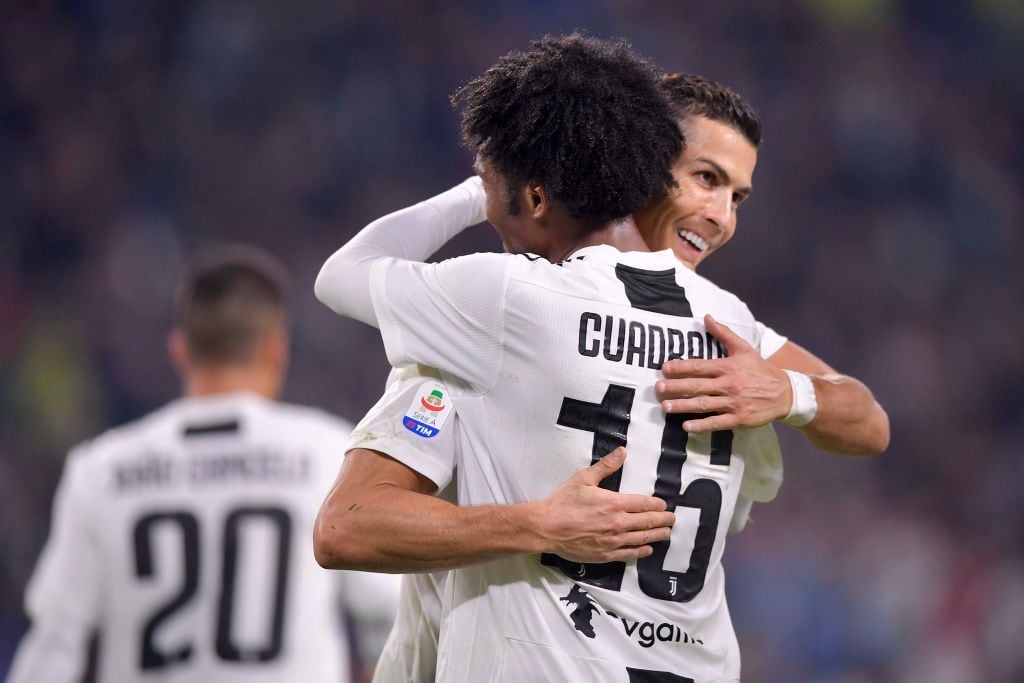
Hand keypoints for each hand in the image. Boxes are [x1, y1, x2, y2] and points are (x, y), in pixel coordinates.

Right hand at [535, 447, 674, 562]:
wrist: (547, 527)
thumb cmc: (563, 502)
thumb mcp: (584, 478)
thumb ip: (606, 465)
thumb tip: (622, 451)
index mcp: (615, 502)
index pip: (644, 503)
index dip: (657, 504)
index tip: (663, 505)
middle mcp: (618, 522)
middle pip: (648, 521)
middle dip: (663, 520)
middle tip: (672, 519)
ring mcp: (613, 540)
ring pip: (642, 538)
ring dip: (657, 535)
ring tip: (666, 533)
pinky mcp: (606, 554)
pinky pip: (629, 553)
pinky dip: (641, 551)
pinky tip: (647, 549)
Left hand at [656, 314, 791, 432]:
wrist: (785, 393)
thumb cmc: (761, 370)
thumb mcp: (744, 348)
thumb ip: (724, 334)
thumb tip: (706, 317)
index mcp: (728, 367)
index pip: (700, 366)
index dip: (681, 367)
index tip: (664, 369)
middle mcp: (729, 384)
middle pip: (698, 385)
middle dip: (676, 387)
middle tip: (657, 389)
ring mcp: (734, 403)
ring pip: (704, 404)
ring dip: (683, 406)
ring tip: (665, 407)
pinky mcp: (739, 419)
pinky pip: (717, 422)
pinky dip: (702, 425)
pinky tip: (686, 426)